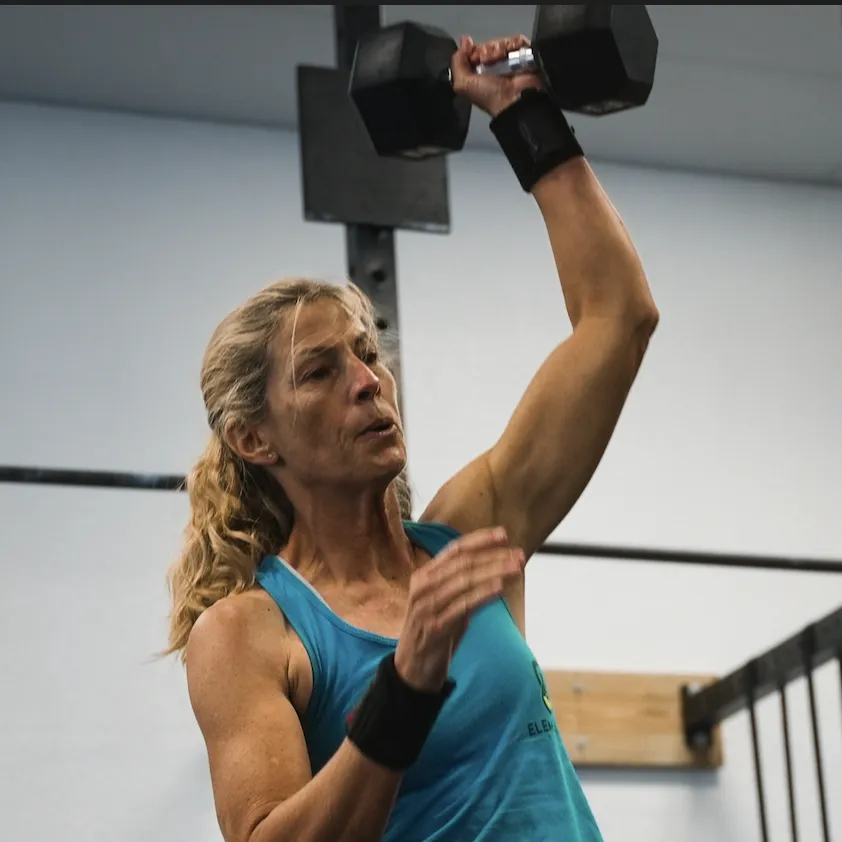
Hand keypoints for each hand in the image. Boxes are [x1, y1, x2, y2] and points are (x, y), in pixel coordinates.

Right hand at [394, 527, 524, 692]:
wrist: (412, 668)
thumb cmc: (434, 629)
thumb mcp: (445, 600)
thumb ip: (462, 582)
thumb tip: (495, 565)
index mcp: (425, 575)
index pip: (454, 549)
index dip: (479, 540)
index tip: (503, 534)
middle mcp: (423, 586)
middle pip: (462, 563)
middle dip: (493, 556)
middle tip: (518, 555)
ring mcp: (427, 606)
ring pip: (463, 581)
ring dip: (493, 572)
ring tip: (515, 568)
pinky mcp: (434, 627)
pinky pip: (462, 606)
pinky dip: (482, 595)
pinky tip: (500, 588)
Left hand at [450, 34, 542, 117]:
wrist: (513, 100)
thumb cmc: (489, 96)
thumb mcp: (463, 84)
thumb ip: (457, 62)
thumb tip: (464, 41)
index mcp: (480, 72)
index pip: (475, 50)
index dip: (473, 51)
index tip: (474, 58)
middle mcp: (494, 66)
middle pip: (488, 44)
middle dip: (486, 50)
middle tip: (488, 61)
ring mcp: (510, 60)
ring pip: (502, 41)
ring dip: (499, 48)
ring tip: (500, 59)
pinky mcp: (524, 55)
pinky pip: (518, 40)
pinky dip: (513, 43)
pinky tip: (510, 53)